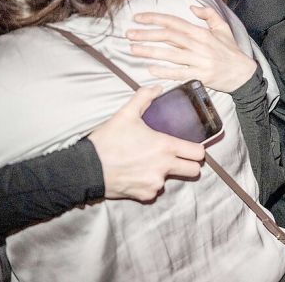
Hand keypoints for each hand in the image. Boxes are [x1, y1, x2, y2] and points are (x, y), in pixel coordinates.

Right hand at [88, 86, 205, 200]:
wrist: (86, 168)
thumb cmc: (107, 141)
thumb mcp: (125, 114)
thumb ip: (144, 97)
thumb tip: (157, 88)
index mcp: (165, 147)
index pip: (198, 153)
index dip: (197, 150)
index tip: (190, 147)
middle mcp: (164, 167)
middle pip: (193, 171)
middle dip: (188, 164)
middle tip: (176, 157)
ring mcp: (155, 184)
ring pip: (171, 180)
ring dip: (165, 173)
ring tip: (148, 163)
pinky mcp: (144, 195)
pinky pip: (154, 190)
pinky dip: (149, 183)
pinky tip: (137, 173)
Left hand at [128, 5, 256, 92]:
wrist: (243, 74)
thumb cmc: (231, 51)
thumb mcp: (223, 28)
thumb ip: (208, 14)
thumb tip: (192, 7)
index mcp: (202, 32)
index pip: (174, 22)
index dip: (155, 19)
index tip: (138, 18)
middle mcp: (199, 45)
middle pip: (169, 37)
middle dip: (147, 34)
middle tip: (129, 34)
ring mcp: (200, 61)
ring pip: (170, 54)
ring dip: (150, 51)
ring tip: (133, 49)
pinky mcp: (201, 76)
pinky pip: (179, 73)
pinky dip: (165, 71)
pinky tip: (151, 69)